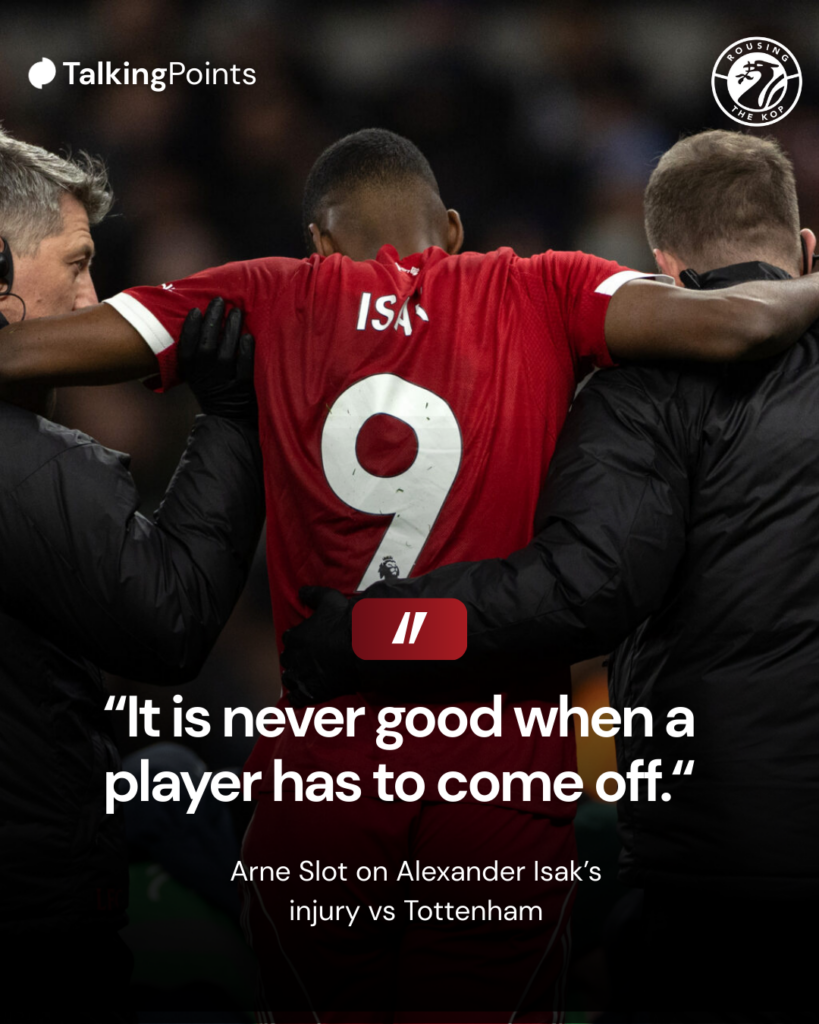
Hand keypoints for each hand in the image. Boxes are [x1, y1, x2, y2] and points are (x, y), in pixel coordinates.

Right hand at [178, 297, 256, 420]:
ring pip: (226, 353)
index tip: (196, 309)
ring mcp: (223, 384)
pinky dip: (245, 351)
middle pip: (207, 345)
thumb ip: (197, 350)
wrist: (228, 419)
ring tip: (236, 312)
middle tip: (220, 301)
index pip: (187, 346)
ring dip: (231, 330)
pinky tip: (248, 336)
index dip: (190, 327)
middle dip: (213, 320)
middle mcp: (204, 377)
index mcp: (190, 372)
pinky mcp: (242, 390)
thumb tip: (200, 315)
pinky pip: (244, 367)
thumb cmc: (213, 386)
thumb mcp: (198, 372)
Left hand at [280, 587, 357, 706]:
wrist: (360, 648)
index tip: (306, 641)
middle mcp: (293, 657)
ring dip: (296, 678)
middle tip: (308, 660)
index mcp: (295, 636)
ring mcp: (300, 676)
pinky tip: (306, 695)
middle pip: (287, 660)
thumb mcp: (329, 600)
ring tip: (306, 678)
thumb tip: (301, 591)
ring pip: (290, 679)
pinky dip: (299, 697)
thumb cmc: (344, 622)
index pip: (289, 639)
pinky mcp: (309, 692)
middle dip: (295, 659)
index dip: (298, 640)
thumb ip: (313, 594)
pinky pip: (297, 699)